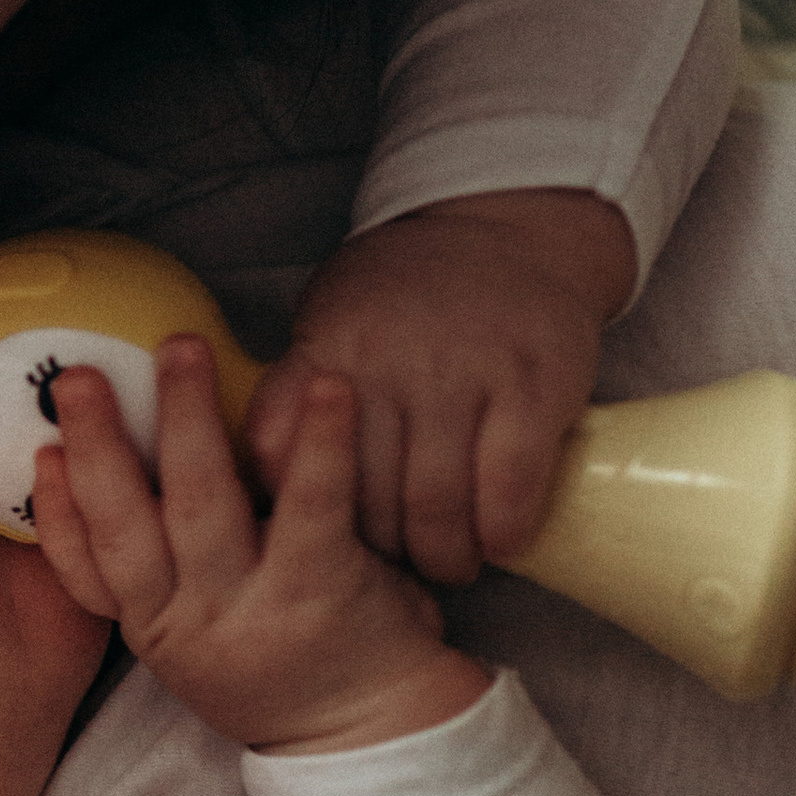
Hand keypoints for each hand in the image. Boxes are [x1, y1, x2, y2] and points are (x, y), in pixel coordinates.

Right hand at [31, 340, 488, 754]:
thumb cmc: (283, 668)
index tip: (39, 453)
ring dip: (187, 421)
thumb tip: (99, 479)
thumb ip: (158, 572)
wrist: (374, 737)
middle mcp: (191, 621)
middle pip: (128, 525)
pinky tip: (323, 388)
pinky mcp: (322, 589)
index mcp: (156, 628)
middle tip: (74, 376)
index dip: (56, 513)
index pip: (88, 572)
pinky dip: (316, 443)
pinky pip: (312, 506)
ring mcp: (253, 606)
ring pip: (202, 506)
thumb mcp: (195, 639)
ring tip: (179, 349)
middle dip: (99, 445)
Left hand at [244, 187, 636, 582]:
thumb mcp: (331, 318)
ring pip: (436, 506)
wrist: (507, 228)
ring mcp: (463, 373)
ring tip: (448, 562)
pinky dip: (502, 534)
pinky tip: (500, 542)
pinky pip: (509, 490)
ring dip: (444, 556)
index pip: (281, 449)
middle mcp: (386, 362)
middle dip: (378, 553)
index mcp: (326, 350)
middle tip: (394, 567)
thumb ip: (297, 387)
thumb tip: (262, 478)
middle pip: (363, 497)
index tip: (314, 531)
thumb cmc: (409, 291)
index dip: (294, 507)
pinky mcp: (533, 388)